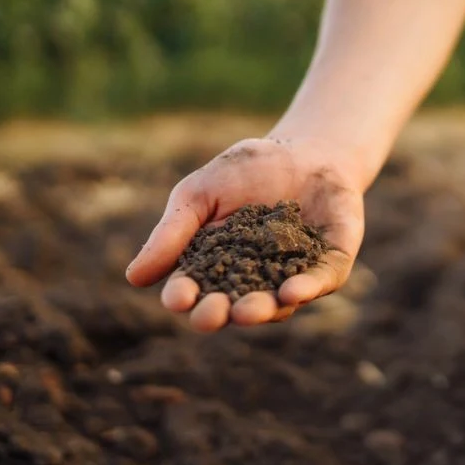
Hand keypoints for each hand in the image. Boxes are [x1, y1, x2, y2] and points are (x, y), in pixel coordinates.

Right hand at [126, 136, 364, 332]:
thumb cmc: (246, 172)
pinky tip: (293, 292)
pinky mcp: (330, 266)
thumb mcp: (199, 194)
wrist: (306, 150)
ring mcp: (293, 276)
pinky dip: (307, 289)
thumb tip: (134, 277)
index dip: (184, 296)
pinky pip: (320, 283)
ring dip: (261, 310)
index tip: (177, 297)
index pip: (194, 290)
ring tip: (248, 312)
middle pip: (232, 307)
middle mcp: (253, 282)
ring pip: (276, 304)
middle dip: (220, 313)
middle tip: (210, 315)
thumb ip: (172, 233)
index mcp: (215, 268)